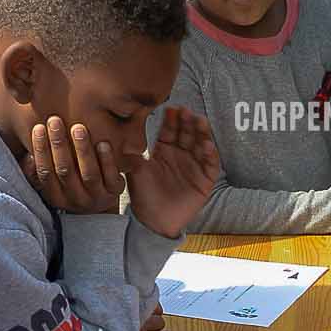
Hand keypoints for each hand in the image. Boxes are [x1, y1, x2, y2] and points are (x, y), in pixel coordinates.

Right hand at [21, 118, 122, 214]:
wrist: (100, 199)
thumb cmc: (70, 182)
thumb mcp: (52, 180)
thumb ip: (37, 170)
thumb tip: (30, 157)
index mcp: (56, 198)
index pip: (45, 174)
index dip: (41, 150)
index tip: (39, 127)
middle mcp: (76, 200)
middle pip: (65, 172)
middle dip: (59, 145)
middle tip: (55, 121)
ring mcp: (97, 198)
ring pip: (89, 174)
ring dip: (83, 150)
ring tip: (78, 128)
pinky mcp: (115, 192)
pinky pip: (112, 177)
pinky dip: (107, 160)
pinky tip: (103, 143)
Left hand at [125, 106, 221, 238]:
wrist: (153, 221)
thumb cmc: (143, 196)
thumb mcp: (135, 172)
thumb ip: (132, 153)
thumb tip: (120, 134)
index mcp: (164, 150)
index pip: (170, 130)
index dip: (172, 120)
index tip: (171, 108)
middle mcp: (181, 155)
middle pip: (187, 133)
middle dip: (188, 122)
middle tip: (186, 111)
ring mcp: (194, 166)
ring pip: (201, 145)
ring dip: (202, 133)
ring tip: (200, 122)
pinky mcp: (205, 180)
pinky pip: (211, 165)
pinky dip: (211, 155)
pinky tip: (207, 146)